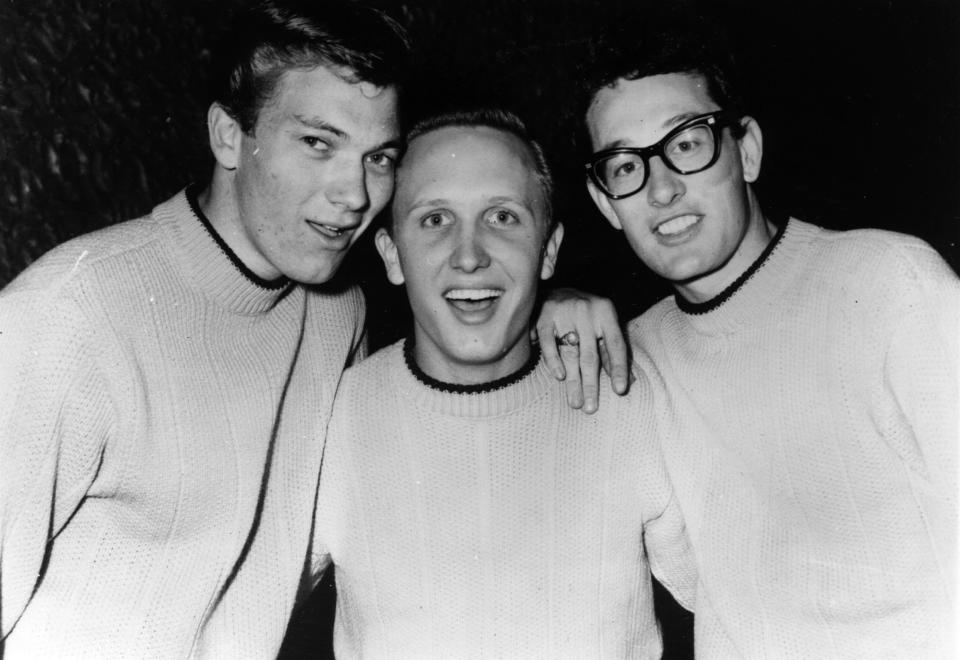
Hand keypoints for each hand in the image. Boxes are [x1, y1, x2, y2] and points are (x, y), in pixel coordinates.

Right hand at [534, 287, 628, 412]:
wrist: (557, 289)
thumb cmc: (586, 314)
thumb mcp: (604, 325)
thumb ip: (612, 351)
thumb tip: (629, 381)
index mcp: (606, 312)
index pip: (615, 344)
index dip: (619, 368)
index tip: (620, 390)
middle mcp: (587, 311)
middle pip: (590, 354)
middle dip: (591, 384)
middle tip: (590, 408)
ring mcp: (564, 313)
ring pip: (570, 353)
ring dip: (573, 380)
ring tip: (575, 402)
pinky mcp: (544, 317)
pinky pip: (549, 343)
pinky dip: (553, 361)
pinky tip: (559, 377)